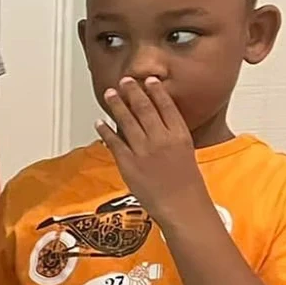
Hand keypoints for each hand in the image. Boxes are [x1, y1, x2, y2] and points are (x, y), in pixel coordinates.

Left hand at [96, 76, 211, 230]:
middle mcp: (161, 139)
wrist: (182, 205)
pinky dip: (105, 130)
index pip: (167, 106)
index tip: (149, 79)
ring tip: (110, 93)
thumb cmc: (186, 182)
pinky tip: (99, 122)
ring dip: (117, 105)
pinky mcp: (128, 163)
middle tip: (125, 80)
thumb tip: (157, 122)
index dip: (156, 91)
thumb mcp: (186, 152)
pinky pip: (114, 142)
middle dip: (133, 92)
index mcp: (179, 135)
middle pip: (145, 109)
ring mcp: (143, 150)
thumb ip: (171, 135)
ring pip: (127, 121)